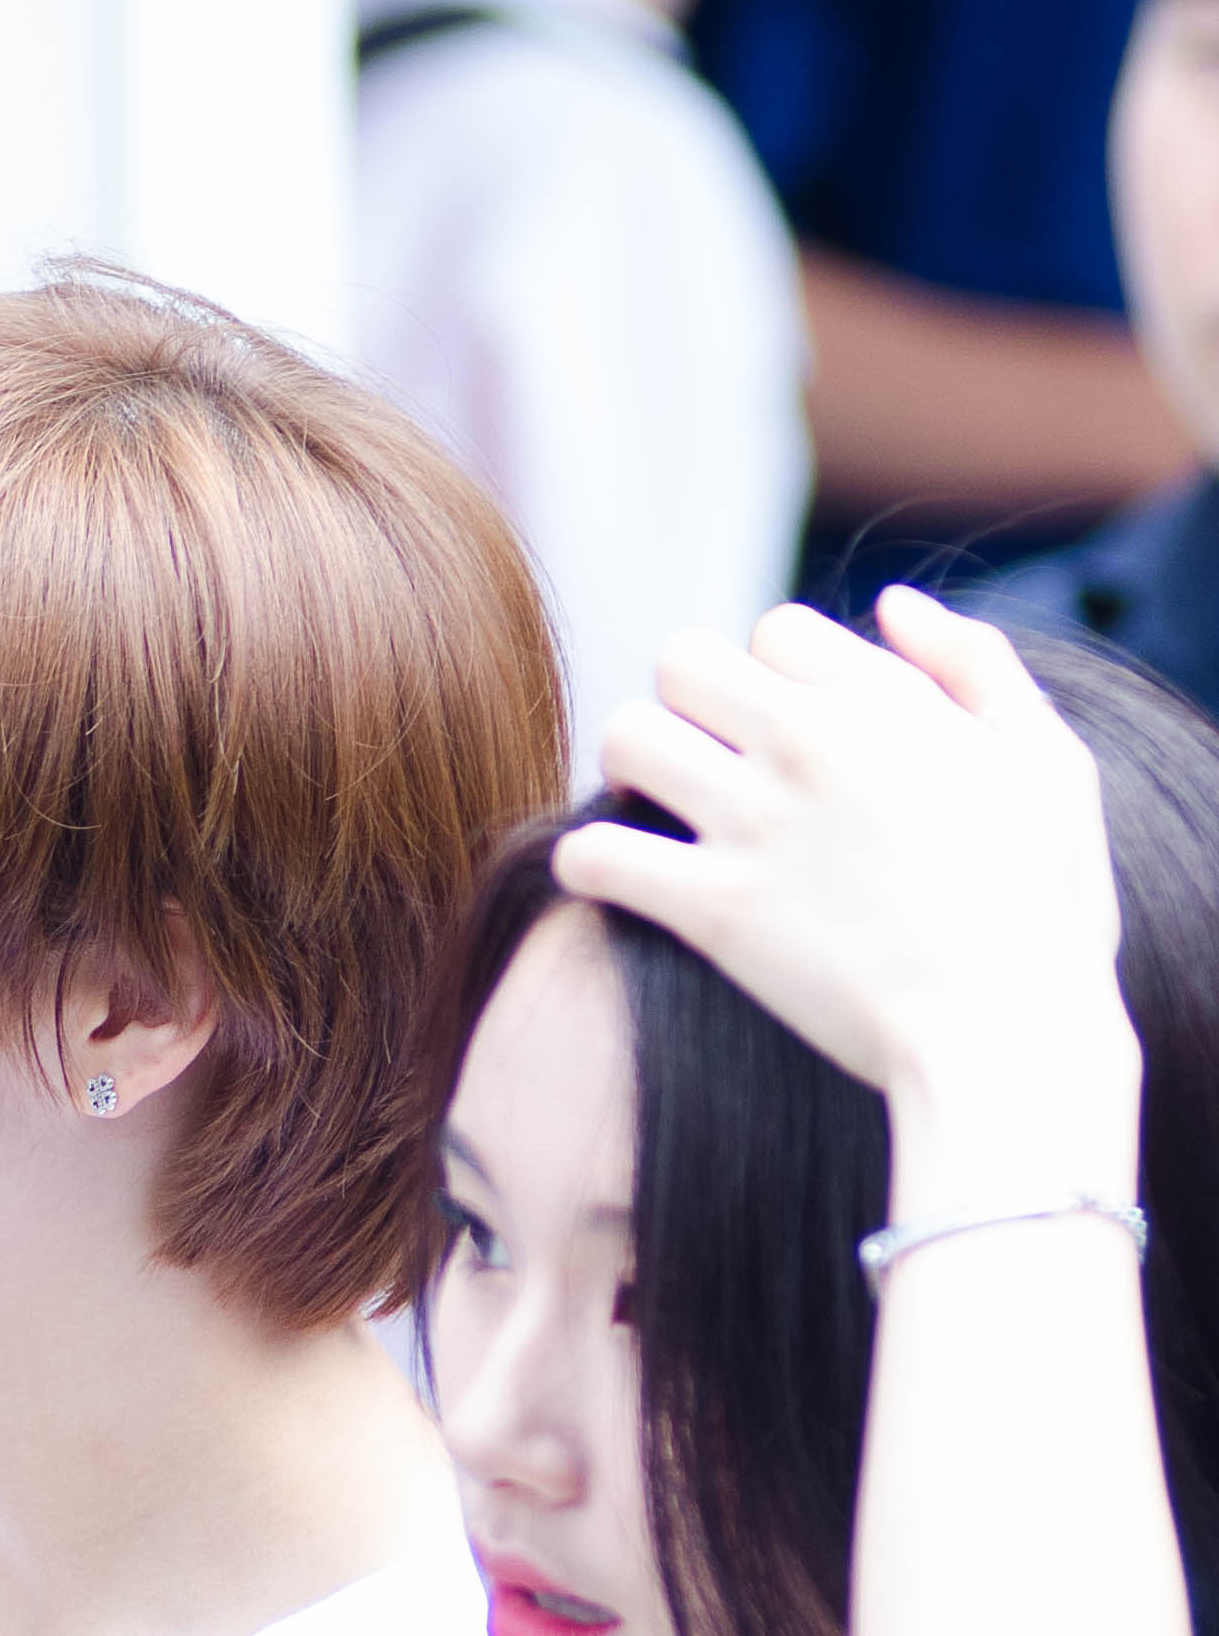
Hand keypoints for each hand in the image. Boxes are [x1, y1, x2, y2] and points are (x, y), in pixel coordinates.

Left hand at [562, 589, 1132, 1127]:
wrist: (1006, 1033)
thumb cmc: (1040, 911)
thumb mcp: (1049, 764)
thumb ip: (976, 668)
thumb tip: (891, 602)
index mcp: (889, 705)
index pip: (774, 631)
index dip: (771, 680)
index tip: (783, 737)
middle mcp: (813, 745)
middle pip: (680, 661)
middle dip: (681, 708)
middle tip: (700, 768)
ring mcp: (757, 823)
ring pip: (626, 738)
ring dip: (627, 773)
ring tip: (656, 817)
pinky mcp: (713, 907)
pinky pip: (595, 854)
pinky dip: (587, 867)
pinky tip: (617, 884)